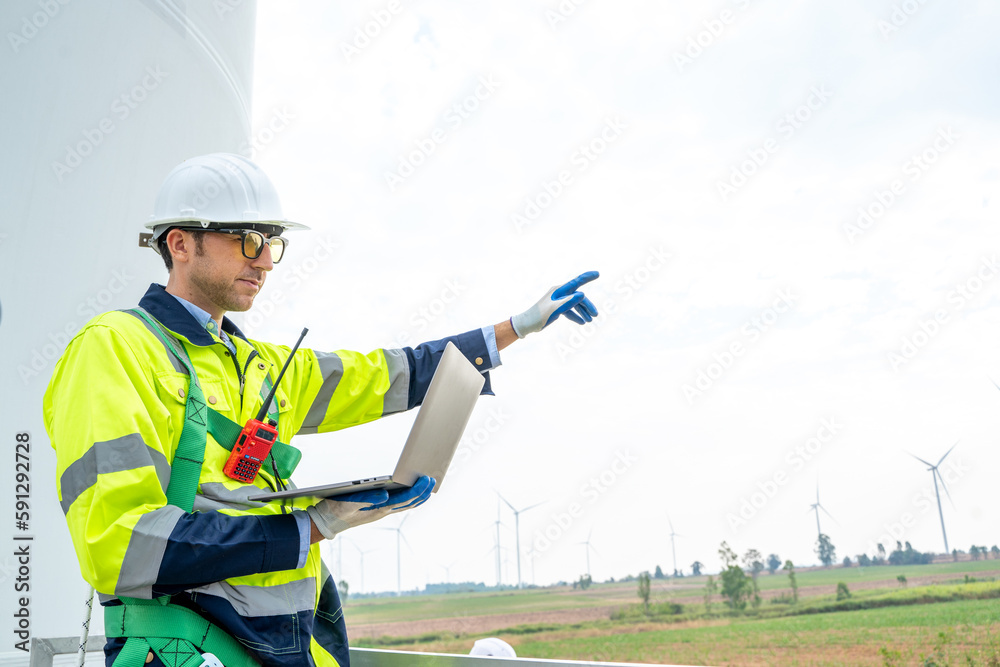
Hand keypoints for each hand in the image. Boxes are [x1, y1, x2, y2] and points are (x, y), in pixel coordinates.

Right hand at [306, 476, 435, 539]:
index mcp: (378, 510)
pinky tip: (410, 492)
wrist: (325, 523)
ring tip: (428, 485)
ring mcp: (380, 511)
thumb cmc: (335, 512)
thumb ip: (366, 500)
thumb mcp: (348, 504)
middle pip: (409, 503)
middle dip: (423, 492)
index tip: (427, 479)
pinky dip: (408, 497)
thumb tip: (385, 495)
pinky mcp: (375, 509)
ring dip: (418, 495)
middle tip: (433, 480)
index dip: (418, 490)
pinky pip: (397, 503)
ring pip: (405, 504)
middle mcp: (382, 511)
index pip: (404, 499)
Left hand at [510, 271, 599, 337]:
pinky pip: (569, 310)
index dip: (587, 277)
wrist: (527, 324)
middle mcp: (559, 293)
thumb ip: (569, 302)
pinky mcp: (556, 308)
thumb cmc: (540, 316)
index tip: (598, 274)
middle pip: (578, 297)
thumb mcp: (555, 309)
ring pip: (574, 304)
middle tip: (595, 315)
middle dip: (587, 305)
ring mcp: (558, 300)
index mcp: (559, 290)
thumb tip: (583, 295)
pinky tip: (581, 322)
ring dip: (582, 312)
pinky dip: (575, 315)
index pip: (576, 282)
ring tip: (590, 321)